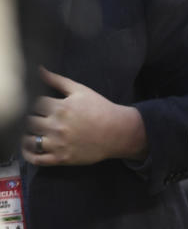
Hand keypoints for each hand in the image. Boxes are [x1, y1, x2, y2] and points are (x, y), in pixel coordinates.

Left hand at [21, 67, 146, 165]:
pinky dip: (29, 154)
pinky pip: (36, 159)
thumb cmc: (100, 109)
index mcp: (61, 108)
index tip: (38, 106)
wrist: (117, 131)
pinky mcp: (61, 158)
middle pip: (28, 122)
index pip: (33, 104)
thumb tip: (39, 69)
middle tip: (36, 119)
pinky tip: (31, 148)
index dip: (33, 104)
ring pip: (29, 141)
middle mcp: (57, 126)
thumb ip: (57, 80)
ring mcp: (58, 143)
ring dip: (27, 136)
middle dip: (30, 119)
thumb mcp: (80, 90)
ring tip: (33, 132)